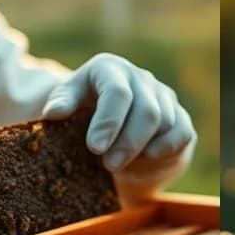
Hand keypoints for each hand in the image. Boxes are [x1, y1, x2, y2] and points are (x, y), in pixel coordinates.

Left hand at [41, 53, 195, 204]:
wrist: (110, 129)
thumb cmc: (82, 113)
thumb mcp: (66, 105)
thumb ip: (60, 104)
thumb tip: (53, 113)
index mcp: (110, 69)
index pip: (117, 92)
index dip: (108, 122)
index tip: (94, 148)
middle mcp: (140, 78)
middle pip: (146, 111)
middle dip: (127, 142)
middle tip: (108, 165)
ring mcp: (163, 96)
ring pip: (164, 122)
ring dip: (142, 148)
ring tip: (118, 165)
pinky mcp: (179, 117)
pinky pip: (181, 132)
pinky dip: (165, 147)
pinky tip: (146, 157)